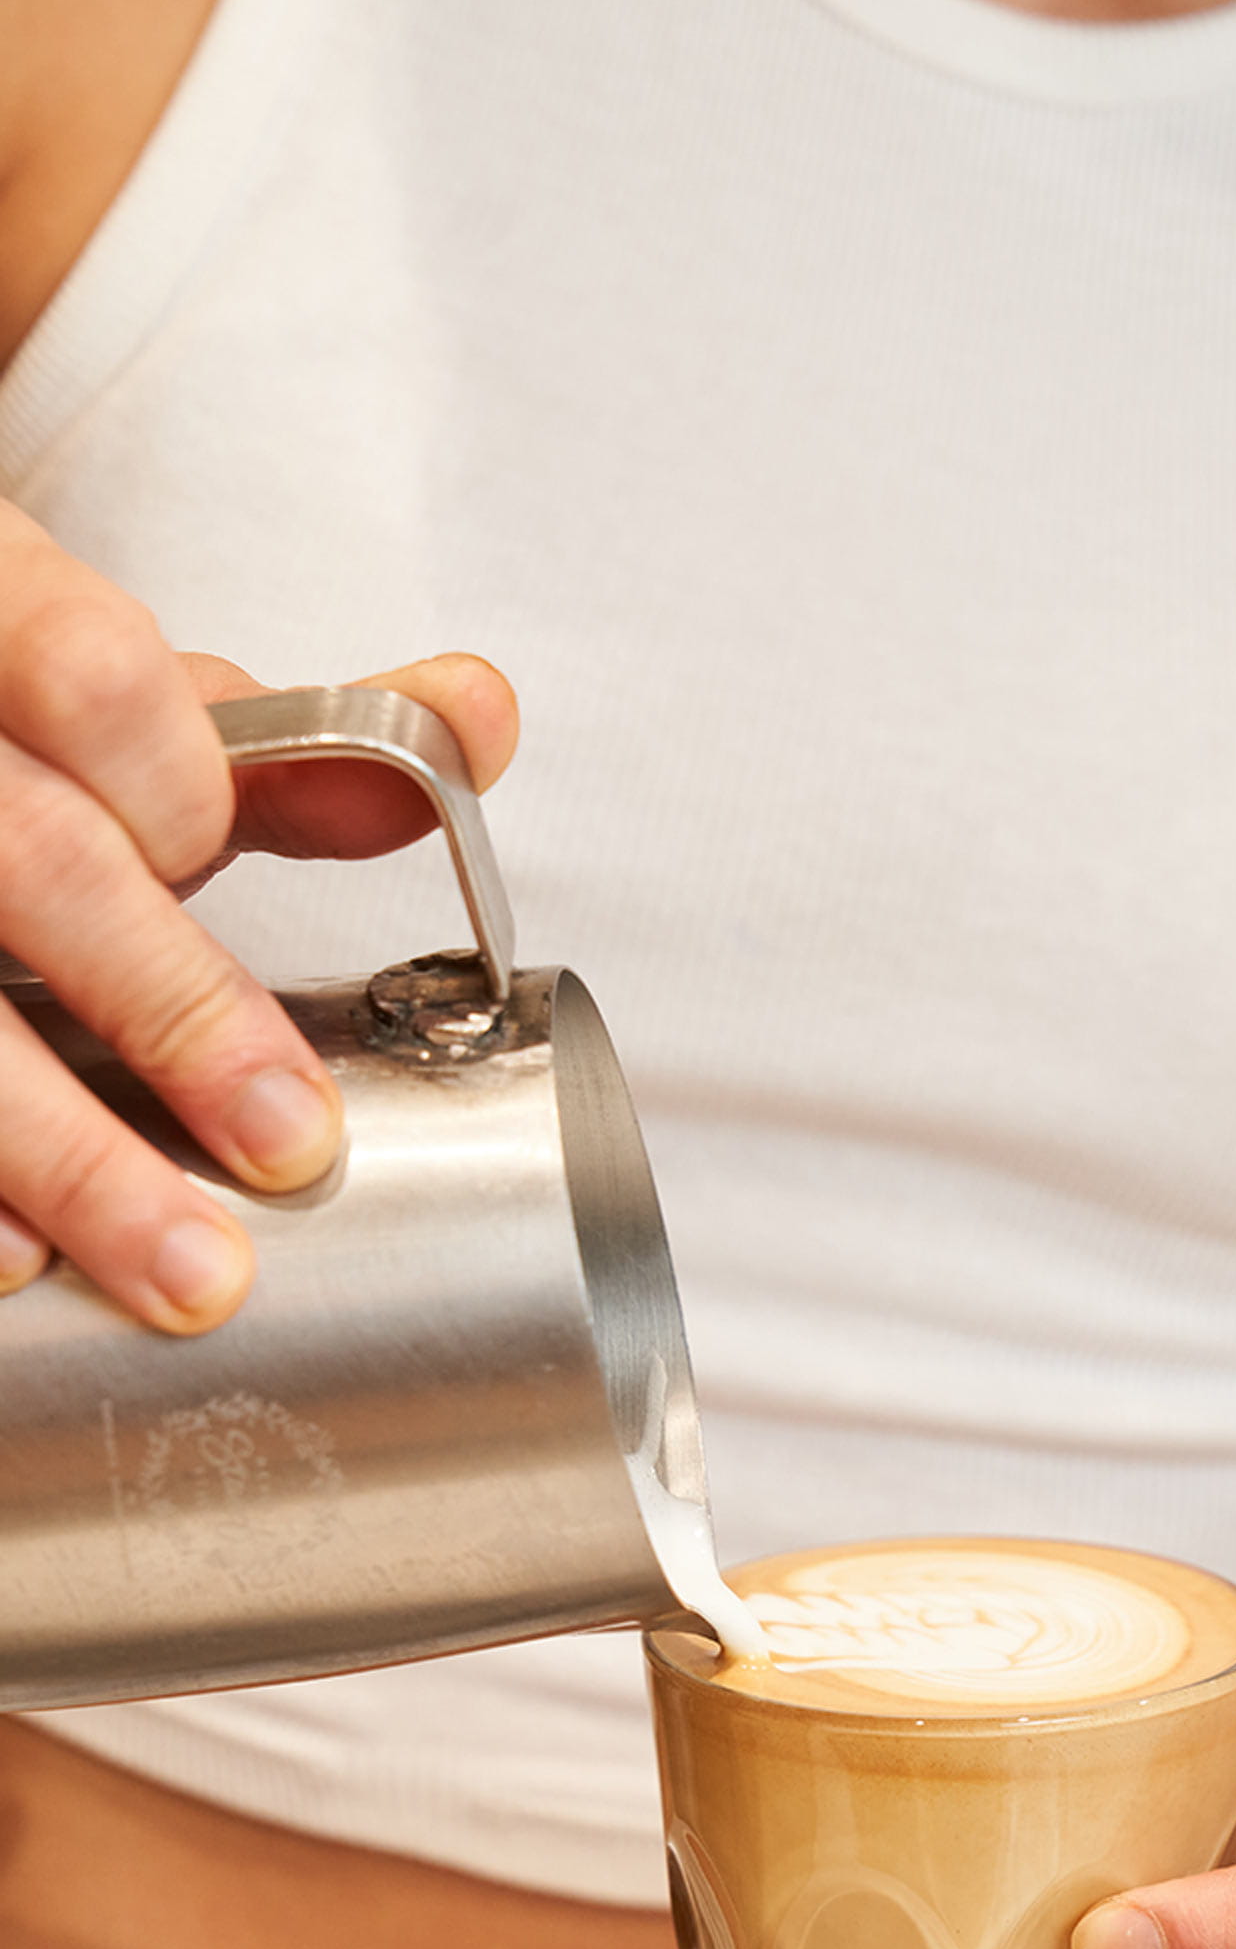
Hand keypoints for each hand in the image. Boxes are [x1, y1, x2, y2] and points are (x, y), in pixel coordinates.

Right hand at [0, 500, 515, 1327]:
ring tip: (181, 1272)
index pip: (92, 676)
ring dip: (64, 1152)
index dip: (169, 783)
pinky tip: (13, 1263)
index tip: (207, 860)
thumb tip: (477, 719)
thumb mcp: (115, 703)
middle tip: (297, 1148)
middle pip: (35, 866)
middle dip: (176, 1013)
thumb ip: (286, 740)